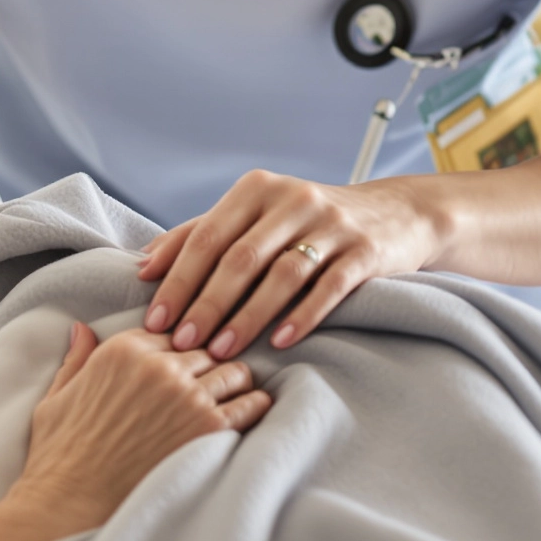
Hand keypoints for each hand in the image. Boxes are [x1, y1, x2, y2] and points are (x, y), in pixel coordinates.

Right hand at [19, 321, 269, 523]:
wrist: (71, 504)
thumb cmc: (60, 457)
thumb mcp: (57, 399)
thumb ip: (76, 360)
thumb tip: (81, 329)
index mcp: (123, 350)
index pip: (172, 333)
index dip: (178, 353)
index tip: (183, 370)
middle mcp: (159, 366)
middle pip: (206, 350)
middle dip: (209, 368)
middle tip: (211, 389)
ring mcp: (188, 396)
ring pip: (234, 372)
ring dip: (234, 385)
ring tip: (232, 401)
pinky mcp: (209, 428)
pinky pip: (250, 406)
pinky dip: (254, 409)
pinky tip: (250, 416)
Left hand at [136, 170, 444, 359]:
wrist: (396, 213)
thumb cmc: (307, 221)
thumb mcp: (256, 214)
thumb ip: (202, 234)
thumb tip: (144, 266)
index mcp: (256, 188)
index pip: (207, 237)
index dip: (178, 279)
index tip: (156, 319)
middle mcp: (292, 199)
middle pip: (240, 257)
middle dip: (206, 304)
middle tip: (183, 343)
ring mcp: (332, 224)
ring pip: (281, 275)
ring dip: (248, 317)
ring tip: (223, 352)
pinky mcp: (364, 250)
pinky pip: (329, 287)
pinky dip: (302, 316)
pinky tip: (280, 342)